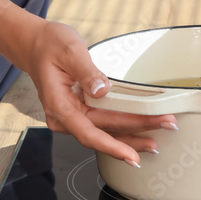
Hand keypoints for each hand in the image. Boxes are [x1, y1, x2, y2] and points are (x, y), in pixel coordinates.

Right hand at [25, 20, 177, 165]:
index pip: (89, 133)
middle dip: (135, 134)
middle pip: (103, 132)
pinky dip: (120, 128)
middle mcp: (64, 117)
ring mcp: (70, 116)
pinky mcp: (78, 111)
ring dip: (130, 136)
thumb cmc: (50, 45)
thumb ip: (87, 71)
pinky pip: (101, 123)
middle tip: (165, 129)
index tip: (132, 155)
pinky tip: (137, 131)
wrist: (35, 44)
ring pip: (104, 131)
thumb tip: (102, 89)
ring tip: (155, 141)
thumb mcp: (70, 51)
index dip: (112, 146)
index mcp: (59, 105)